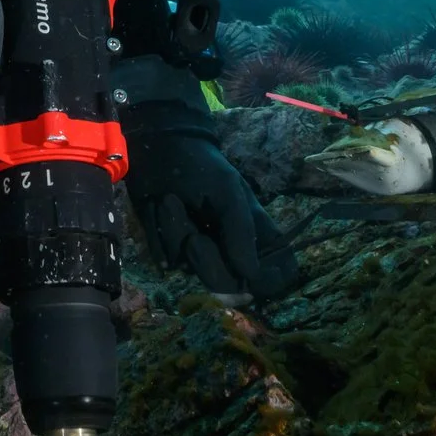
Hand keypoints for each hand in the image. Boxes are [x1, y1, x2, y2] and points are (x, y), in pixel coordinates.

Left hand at [123, 115, 299, 299]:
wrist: (159, 149)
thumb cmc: (203, 166)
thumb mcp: (228, 190)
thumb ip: (241, 230)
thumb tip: (250, 277)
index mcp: (257, 235)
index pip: (278, 276)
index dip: (268, 283)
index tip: (248, 274)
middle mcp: (231, 251)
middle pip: (229, 286)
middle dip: (208, 261)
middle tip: (195, 236)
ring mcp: (201, 255)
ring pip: (195, 272)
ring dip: (179, 236)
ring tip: (171, 203)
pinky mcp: (172, 251)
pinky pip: (168, 259)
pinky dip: (161, 235)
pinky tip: (158, 210)